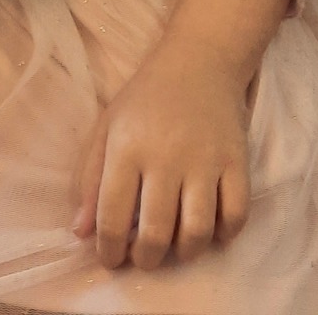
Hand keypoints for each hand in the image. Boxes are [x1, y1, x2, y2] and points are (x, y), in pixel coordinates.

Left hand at [73, 44, 249, 270]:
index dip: (108, 251)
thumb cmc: (146, 97)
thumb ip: (89, 180)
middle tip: (144, 257)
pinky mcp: (237, 160)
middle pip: (156, 233)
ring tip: (177, 248)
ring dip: (185, 253)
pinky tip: (212, 229)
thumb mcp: (107, 127)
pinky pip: (236, 214)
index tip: (111, 259)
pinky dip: (225, 234)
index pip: (111, 218)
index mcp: (127, 147)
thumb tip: (80, 233)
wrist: (200, 59)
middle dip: (146, 259)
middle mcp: (166, 157)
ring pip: (197, 232)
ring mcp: (205, 160)